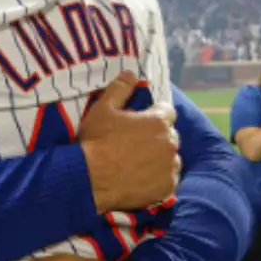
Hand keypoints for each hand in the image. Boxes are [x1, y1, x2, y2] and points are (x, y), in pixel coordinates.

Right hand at [79, 71, 179, 212]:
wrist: (90, 180)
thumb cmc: (96, 141)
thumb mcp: (102, 109)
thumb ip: (120, 88)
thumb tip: (131, 73)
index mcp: (158, 121)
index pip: (167, 112)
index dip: (154, 115)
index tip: (141, 122)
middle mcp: (169, 142)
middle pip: (169, 135)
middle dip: (157, 137)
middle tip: (136, 144)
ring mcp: (170, 167)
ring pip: (171, 158)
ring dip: (160, 158)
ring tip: (139, 163)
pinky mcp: (167, 187)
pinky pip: (169, 179)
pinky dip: (159, 178)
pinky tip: (142, 178)